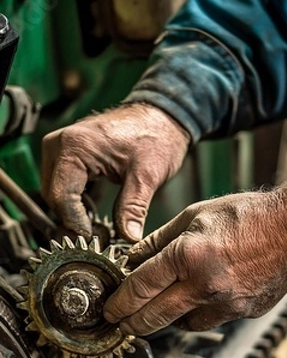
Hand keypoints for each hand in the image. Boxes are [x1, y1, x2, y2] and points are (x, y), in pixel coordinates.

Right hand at [41, 103, 189, 240]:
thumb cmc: (155, 136)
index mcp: (74, 147)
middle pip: (54, 198)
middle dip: (74, 222)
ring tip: (99, 228)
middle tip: (100, 238)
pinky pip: (61, 186)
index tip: (96, 241)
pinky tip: (94, 213)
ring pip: (55, 195)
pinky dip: (75, 203)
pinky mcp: (66, 155)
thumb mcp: (147, 176)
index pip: (61, 198)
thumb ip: (133, 208)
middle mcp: (58, 145)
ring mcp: (59, 149)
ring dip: (73, 214)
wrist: (160, 116)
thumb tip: (128, 238)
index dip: (76, 225)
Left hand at [104, 180, 286, 334]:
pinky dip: (196, 314)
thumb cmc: (246, 215)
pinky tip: (195, 299)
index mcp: (188, 255)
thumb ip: (158, 240)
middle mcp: (204, 285)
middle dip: (131, 323)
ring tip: (161, 306)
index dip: (119, 303)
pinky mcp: (241, 313)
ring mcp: (225, 303)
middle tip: (122, 322)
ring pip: (180, 325)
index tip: (111, 309)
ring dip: (165, 319)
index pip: (140, 288)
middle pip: (154, 317)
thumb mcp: (194, 216)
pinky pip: (208, 321)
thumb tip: (132, 259)